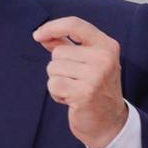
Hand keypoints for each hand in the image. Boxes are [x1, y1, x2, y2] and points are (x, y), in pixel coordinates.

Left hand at [33, 16, 128, 147]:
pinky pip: (53, 84)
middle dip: (58, 68)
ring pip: (53, 68)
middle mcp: (104, 58)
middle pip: (58, 52)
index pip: (75, 24)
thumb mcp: (88, 63)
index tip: (37, 35)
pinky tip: (71, 99)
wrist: (110, 123)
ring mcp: (95, 75)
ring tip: (74, 90)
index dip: (52, 27)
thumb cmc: (96, 90)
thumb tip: (43, 35)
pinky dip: (57, 94)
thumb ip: (67, 46)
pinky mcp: (84, 93)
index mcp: (107, 45)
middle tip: (75, 81)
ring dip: (58, 82)